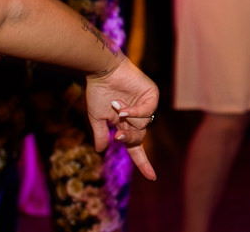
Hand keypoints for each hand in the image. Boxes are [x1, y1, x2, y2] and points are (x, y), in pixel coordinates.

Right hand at [86, 57, 159, 179]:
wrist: (102, 70)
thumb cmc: (98, 92)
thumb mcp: (97, 118)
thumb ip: (100, 135)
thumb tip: (101, 151)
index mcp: (125, 125)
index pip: (136, 148)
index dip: (143, 163)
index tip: (152, 178)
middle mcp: (137, 117)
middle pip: (138, 139)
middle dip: (128, 138)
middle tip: (117, 133)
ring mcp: (146, 106)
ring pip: (142, 126)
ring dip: (128, 121)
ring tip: (116, 107)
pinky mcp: (151, 95)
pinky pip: (147, 111)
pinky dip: (135, 112)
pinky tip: (122, 107)